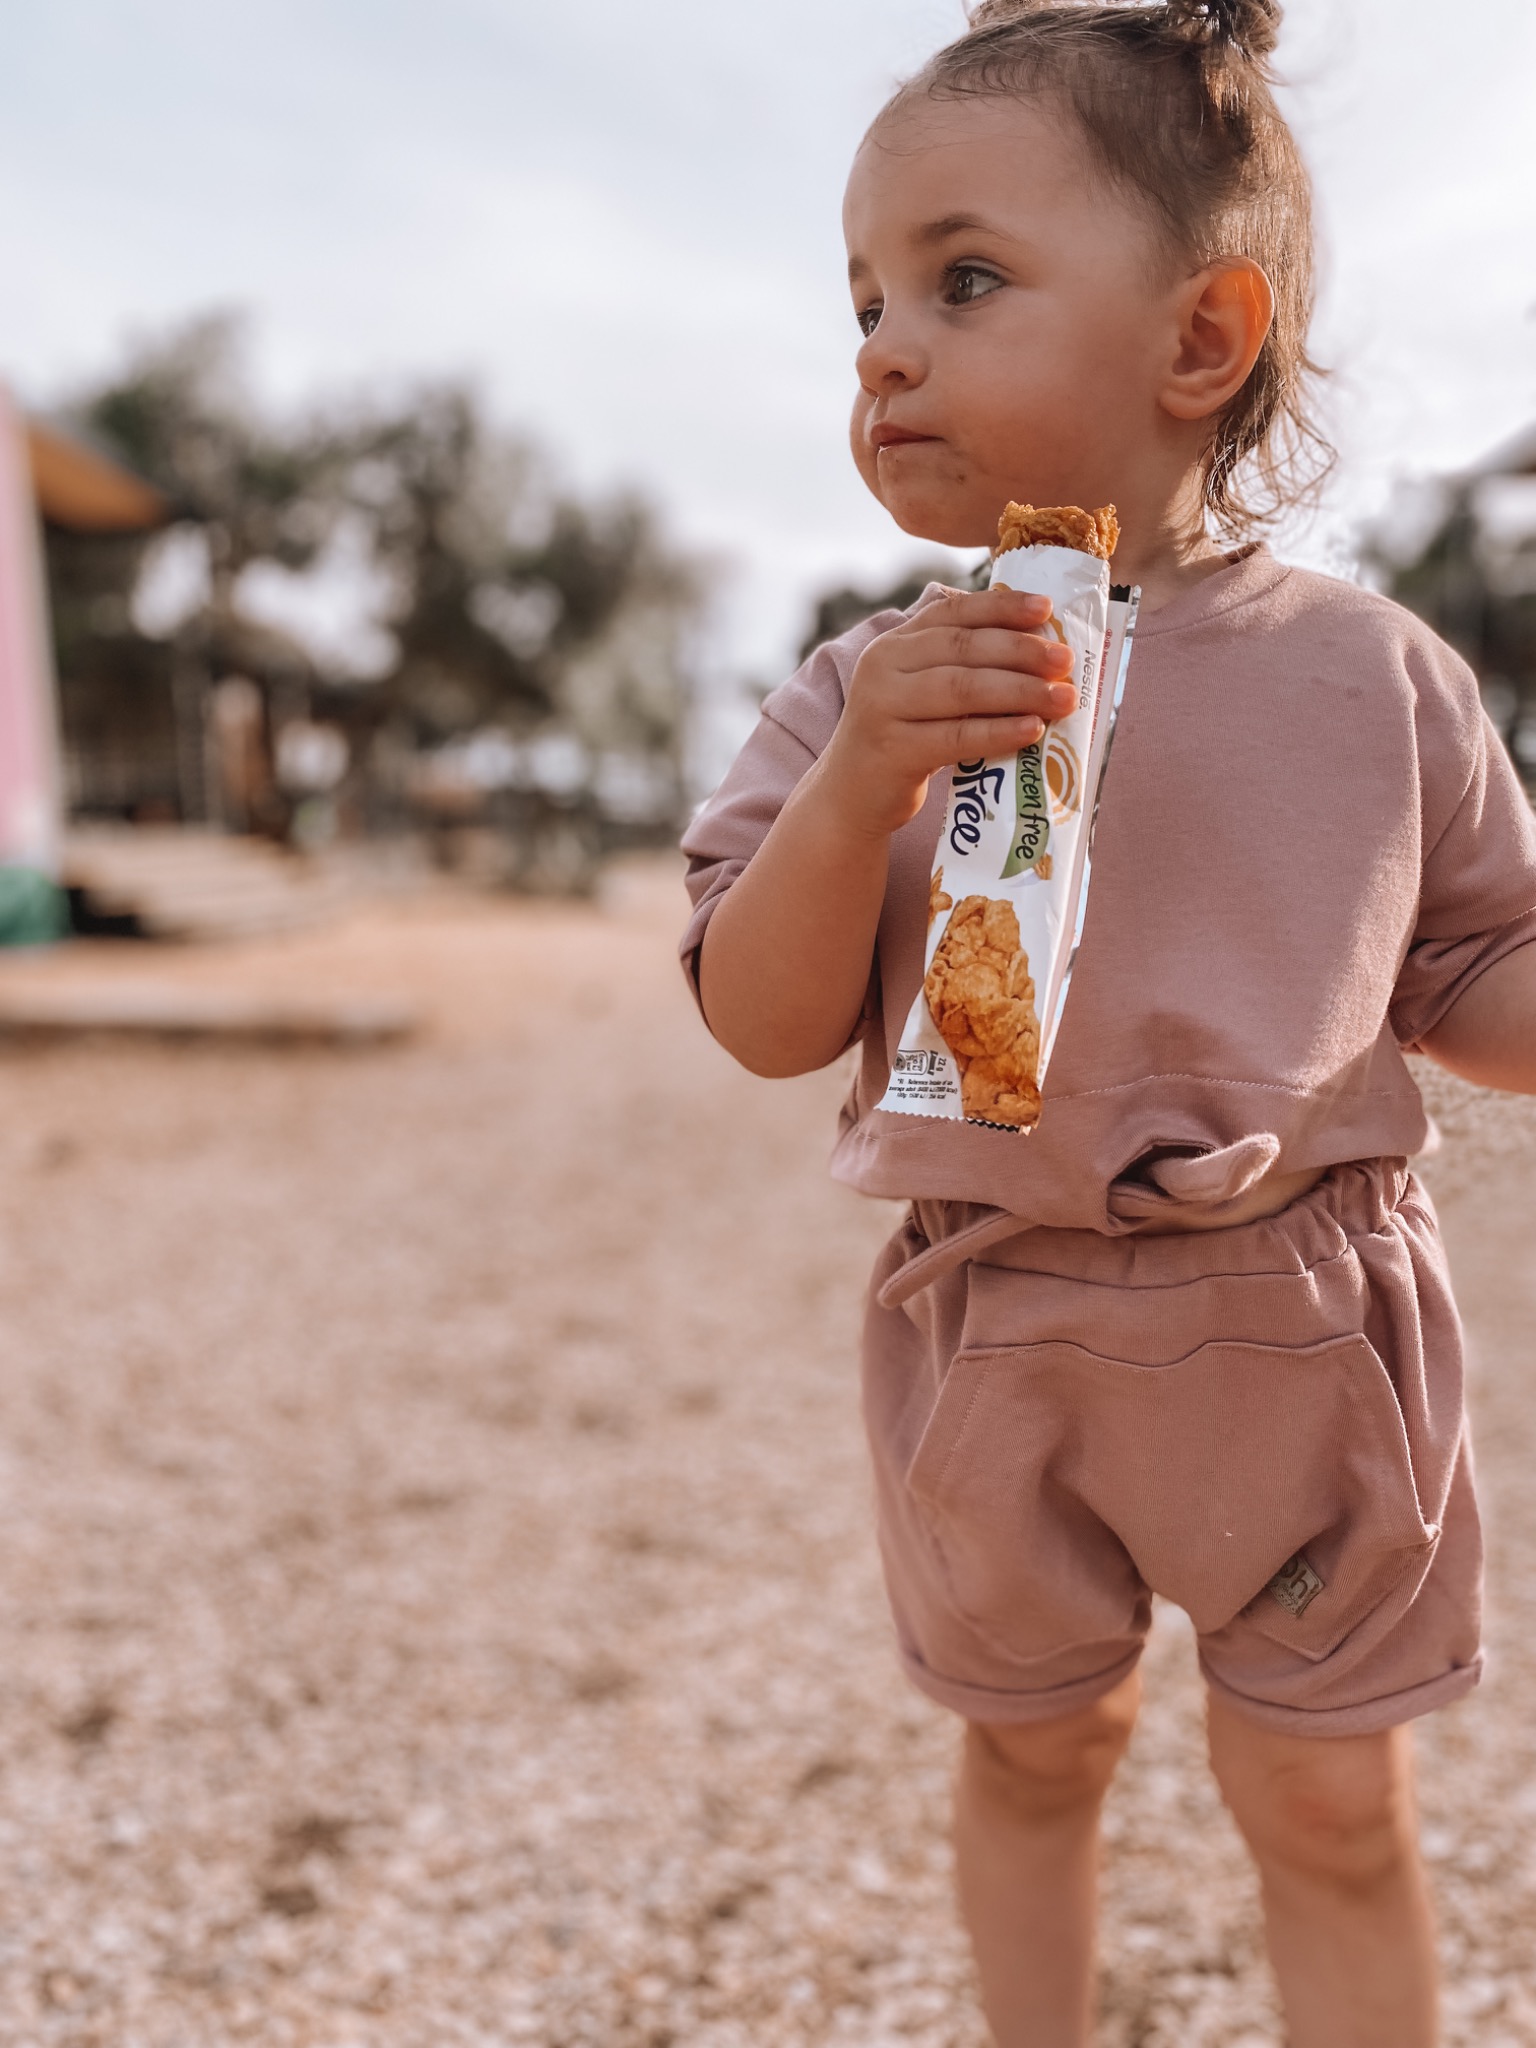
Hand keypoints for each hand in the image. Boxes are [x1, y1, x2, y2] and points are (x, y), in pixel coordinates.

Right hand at [814, 585, 1077, 840]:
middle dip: (1021, 651)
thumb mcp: (920, 691)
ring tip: (1063, 698)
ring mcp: (883, 708)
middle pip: (963, 649)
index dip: (1001, 608)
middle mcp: (883, 667)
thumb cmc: (902, 739)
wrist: (851, 796)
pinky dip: (999, 731)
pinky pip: (957, 736)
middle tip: (1065, 660)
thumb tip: (1038, 646)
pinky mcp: (893, 751)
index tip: (1046, 608)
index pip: (952, 612)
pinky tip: (1032, 730)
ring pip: (962, 689)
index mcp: (894, 644)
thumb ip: (959, 666)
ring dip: (1020, 691)